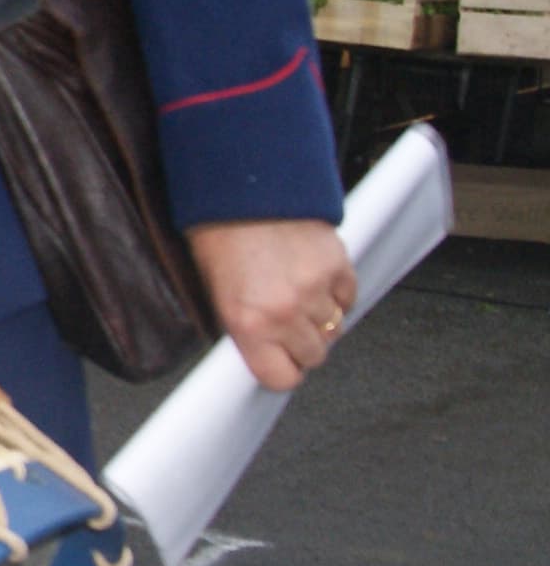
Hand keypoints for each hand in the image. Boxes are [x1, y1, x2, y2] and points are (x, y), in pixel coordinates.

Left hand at [187, 217, 359, 392]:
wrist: (243, 186)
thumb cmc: (220, 234)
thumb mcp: (217, 291)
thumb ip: (245, 328)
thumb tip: (264, 353)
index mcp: (248, 322)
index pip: (281, 378)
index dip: (281, 371)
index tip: (278, 363)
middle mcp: (284, 311)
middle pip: (314, 356)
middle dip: (301, 344)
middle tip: (285, 323)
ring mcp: (316, 289)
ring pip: (334, 328)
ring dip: (319, 318)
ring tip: (296, 294)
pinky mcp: (339, 266)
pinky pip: (348, 298)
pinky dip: (336, 293)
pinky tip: (314, 277)